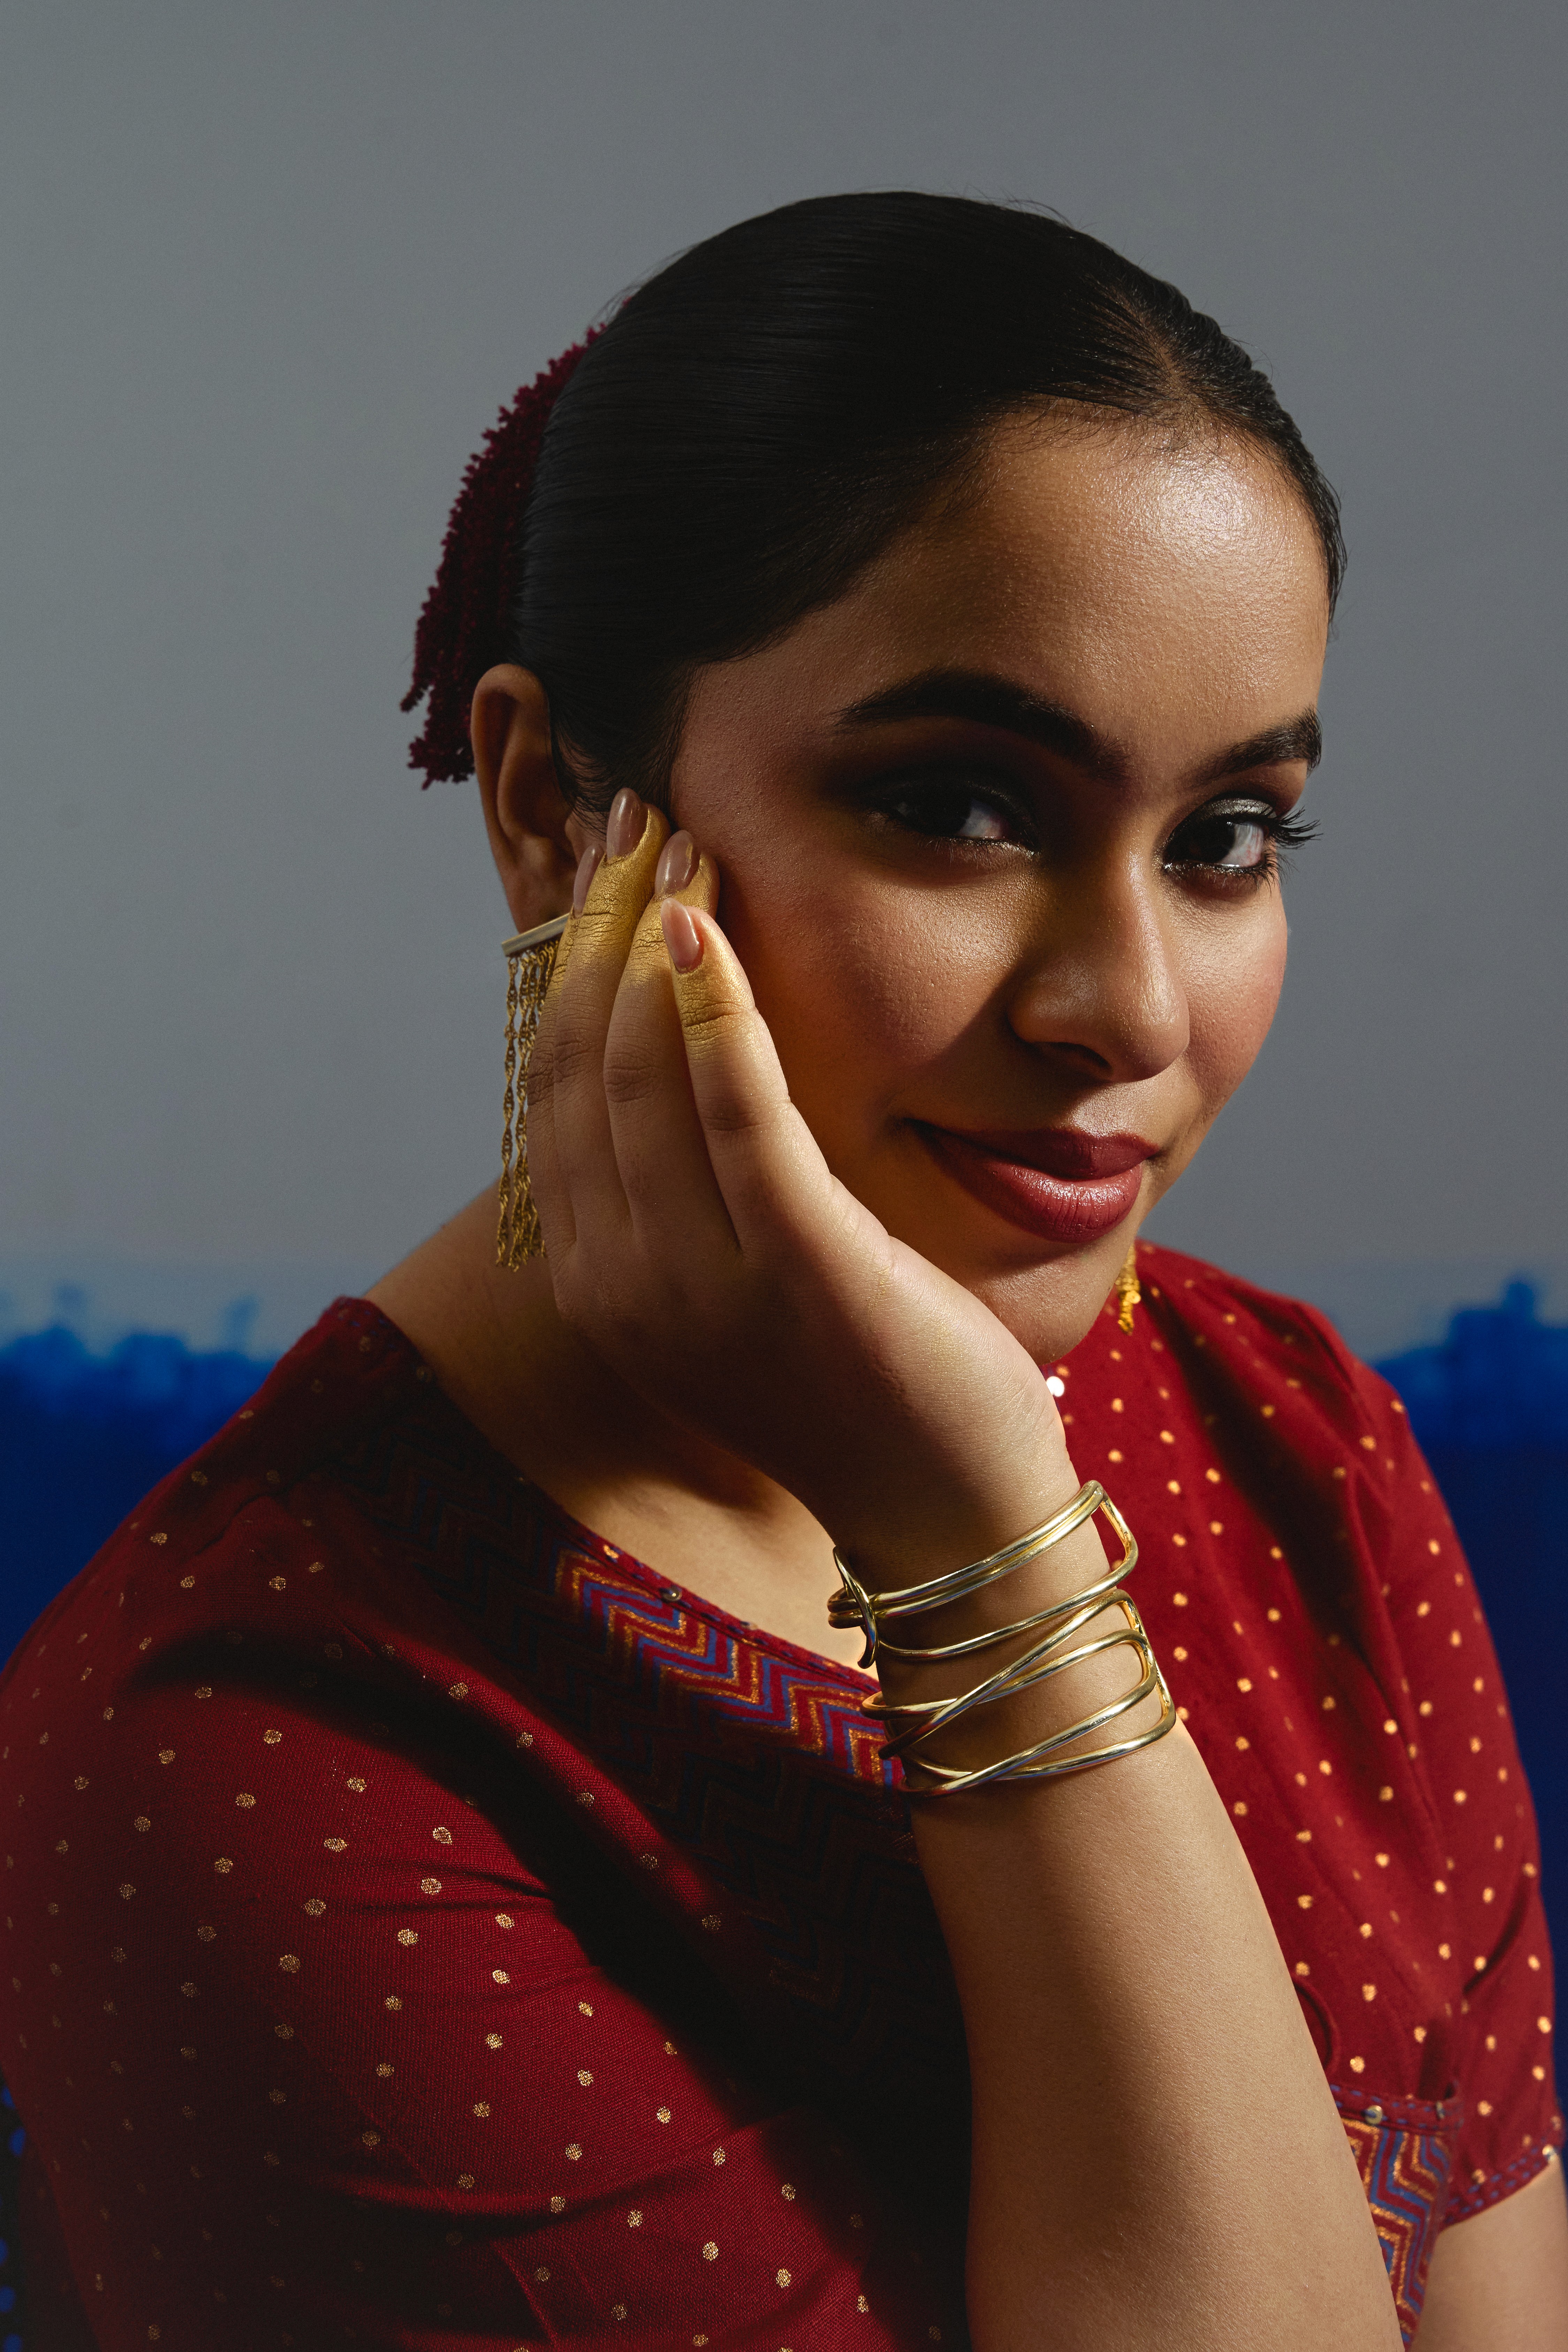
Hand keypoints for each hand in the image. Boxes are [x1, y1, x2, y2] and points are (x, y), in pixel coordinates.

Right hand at [526, 791, 1073, 1580]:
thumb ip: (685, 1184)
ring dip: (654, 936)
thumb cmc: (857, 1374)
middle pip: (583, 1062)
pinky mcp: (797, 1269)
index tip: (603, 870)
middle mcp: (623, 1284)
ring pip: (643, 1071)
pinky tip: (710, 923)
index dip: (569, 963)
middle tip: (634, 816)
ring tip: (678, 838)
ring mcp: (699, 1284)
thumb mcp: (739, 1277)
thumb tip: (667, 1043)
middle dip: (600, 925)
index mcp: (600, 1283)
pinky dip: (717, 1010)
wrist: (944, 1507)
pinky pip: (737, 1114)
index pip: (555, 1090)